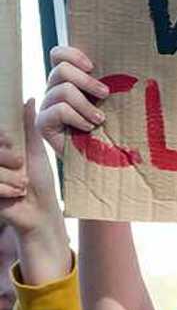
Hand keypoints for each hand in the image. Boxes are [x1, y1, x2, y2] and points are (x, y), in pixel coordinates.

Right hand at [0, 101, 64, 234]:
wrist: (39, 210)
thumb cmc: (39, 180)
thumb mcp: (35, 150)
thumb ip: (28, 126)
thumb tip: (29, 99)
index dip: (2, 139)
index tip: (13, 144)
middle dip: (6, 157)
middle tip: (21, 166)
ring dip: (9, 176)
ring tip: (22, 185)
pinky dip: (5, 189)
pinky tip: (16, 194)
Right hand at [37, 45, 109, 156]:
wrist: (101, 157)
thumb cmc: (110, 126)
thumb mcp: (112, 101)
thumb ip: (109, 82)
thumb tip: (132, 65)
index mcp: (69, 80)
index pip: (58, 54)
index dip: (73, 54)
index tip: (93, 67)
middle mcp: (54, 90)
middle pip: (61, 69)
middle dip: (87, 81)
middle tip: (105, 94)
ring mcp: (46, 106)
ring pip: (63, 90)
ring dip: (86, 105)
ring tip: (99, 119)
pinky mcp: (42, 123)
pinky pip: (59, 110)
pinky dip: (78, 118)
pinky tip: (88, 128)